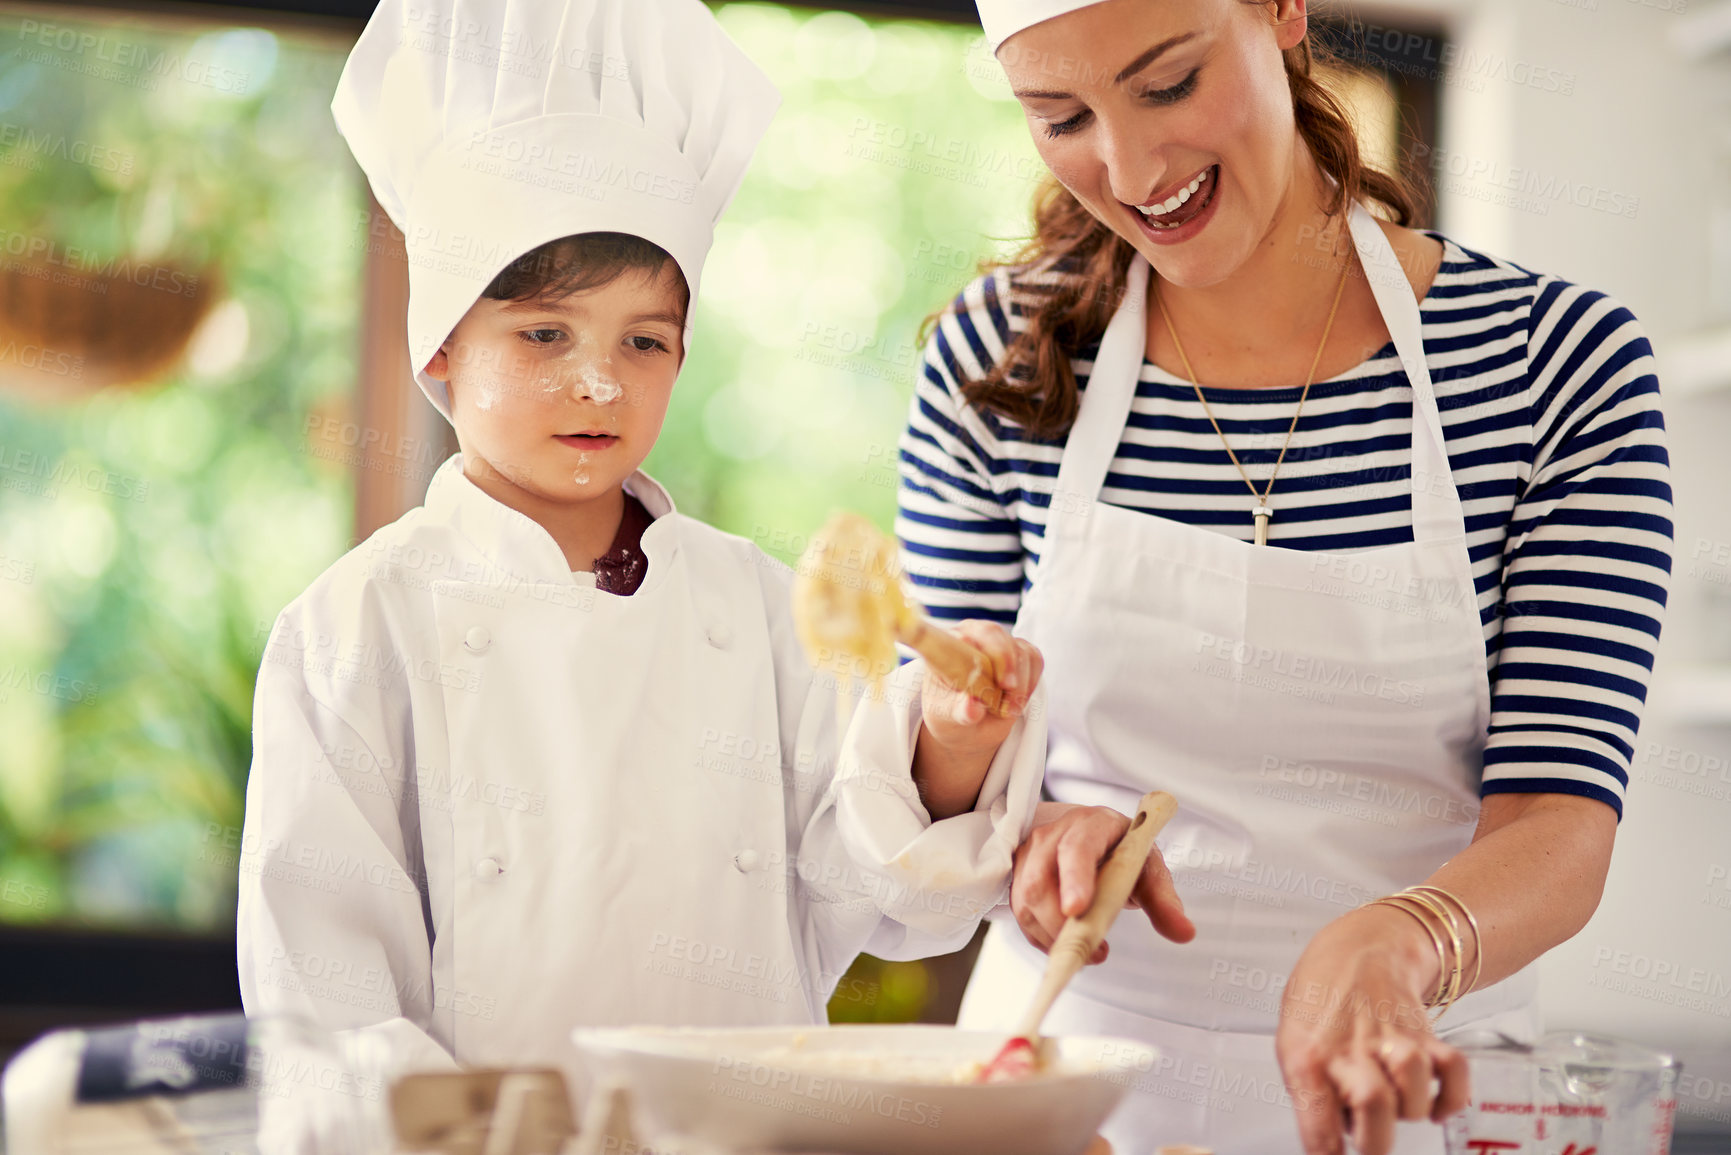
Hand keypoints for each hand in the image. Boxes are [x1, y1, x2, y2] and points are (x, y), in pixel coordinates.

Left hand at [918, 620, 1042, 761]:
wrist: (967, 725)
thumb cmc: (949, 714)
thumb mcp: (947, 717)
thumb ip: (960, 711)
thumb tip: (972, 707)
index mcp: (946, 646)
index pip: (963, 635)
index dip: (979, 653)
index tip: (998, 681)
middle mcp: (970, 636)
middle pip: (993, 633)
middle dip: (1006, 663)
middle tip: (1009, 690)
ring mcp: (996, 642)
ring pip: (1019, 649)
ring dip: (1020, 683)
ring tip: (1008, 709)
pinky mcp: (1018, 652)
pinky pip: (1034, 659)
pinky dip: (1030, 683)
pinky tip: (1017, 700)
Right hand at [1010, 802, 1194, 963]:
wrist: (1087, 837)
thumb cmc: (1121, 851)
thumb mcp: (1147, 866)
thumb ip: (1163, 899)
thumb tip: (1185, 933)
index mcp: (1090, 825)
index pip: (1076, 848)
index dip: (1075, 878)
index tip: (1078, 910)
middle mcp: (1051, 836)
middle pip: (1041, 882)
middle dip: (1061, 924)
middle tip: (1097, 951)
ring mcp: (1028, 858)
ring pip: (1026, 904)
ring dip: (1055, 937)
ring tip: (1089, 952)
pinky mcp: (1016, 881)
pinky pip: (1022, 918)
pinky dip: (1044, 940)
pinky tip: (1068, 944)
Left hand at [1276, 905, 1470, 1154]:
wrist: (1357, 950)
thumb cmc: (1319, 1000)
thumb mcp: (1291, 1042)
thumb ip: (1310, 1092)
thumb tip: (1332, 1141)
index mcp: (1308, 1058)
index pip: (1318, 1124)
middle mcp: (1351, 1050)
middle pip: (1374, 1107)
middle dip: (1375, 1141)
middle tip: (1370, 1140)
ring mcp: (1392, 1042)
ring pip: (1414, 1093)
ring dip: (1407, 1111)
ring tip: (1393, 1102)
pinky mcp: (1426, 1037)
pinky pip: (1454, 1075)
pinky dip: (1451, 1099)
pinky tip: (1434, 1105)